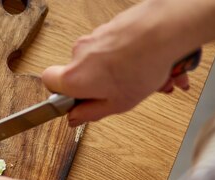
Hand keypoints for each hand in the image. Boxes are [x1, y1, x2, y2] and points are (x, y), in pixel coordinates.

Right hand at [42, 0, 197, 125]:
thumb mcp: (117, 104)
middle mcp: (79, 54)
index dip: (60, 92)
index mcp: (74, 77)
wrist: (165, 29)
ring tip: (141, 77)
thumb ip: (90, 113)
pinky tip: (146, 63)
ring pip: (100, 60)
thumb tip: (75, 117)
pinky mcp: (110, 26)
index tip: (76, 100)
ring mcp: (94, 37)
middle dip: (98, 83)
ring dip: (118, 71)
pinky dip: (128, 56)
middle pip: (79, 72)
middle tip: (118, 92)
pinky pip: (115, 47)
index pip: (48, 82)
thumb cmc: (143, 65)